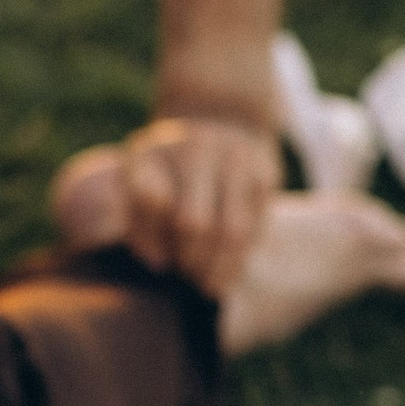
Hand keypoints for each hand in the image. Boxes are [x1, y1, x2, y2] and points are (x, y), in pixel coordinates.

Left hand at [113, 111, 282, 299]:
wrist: (221, 118)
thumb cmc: (170, 164)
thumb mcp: (140, 176)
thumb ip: (138, 216)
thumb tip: (156, 262)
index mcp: (152, 151)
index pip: (149, 202)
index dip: (150, 237)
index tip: (157, 261)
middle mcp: (195, 148)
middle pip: (194, 224)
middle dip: (189, 259)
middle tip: (187, 279)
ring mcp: (235, 159)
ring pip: (232, 232)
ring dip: (219, 268)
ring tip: (209, 287)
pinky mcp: (266, 174)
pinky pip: (256, 227)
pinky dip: (241, 257)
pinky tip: (229, 273)